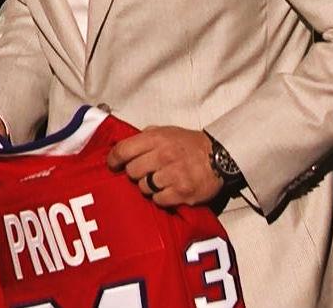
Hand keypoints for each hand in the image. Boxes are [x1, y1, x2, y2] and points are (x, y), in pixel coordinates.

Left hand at [106, 126, 222, 206]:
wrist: (219, 157)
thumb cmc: (189, 144)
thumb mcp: (167, 131)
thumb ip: (146, 137)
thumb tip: (123, 147)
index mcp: (156, 138)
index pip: (123, 150)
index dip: (114, 159)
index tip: (113, 165)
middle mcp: (163, 156)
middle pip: (132, 171)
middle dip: (136, 173)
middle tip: (145, 173)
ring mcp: (173, 175)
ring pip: (143, 187)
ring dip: (149, 187)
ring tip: (160, 181)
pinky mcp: (182, 192)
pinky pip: (158, 200)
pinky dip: (161, 197)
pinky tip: (169, 190)